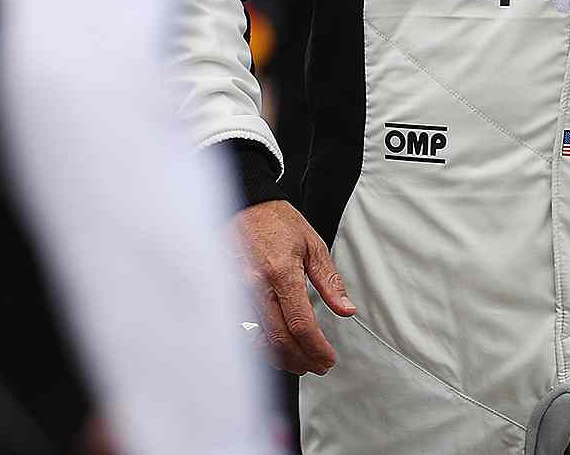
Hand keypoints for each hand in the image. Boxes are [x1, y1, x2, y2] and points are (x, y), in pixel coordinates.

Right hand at [234, 199, 355, 375]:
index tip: (328, 358)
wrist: (244, 204)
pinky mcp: (224, 295)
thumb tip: (345, 309)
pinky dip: (260, 347)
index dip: (316, 348)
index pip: (300, 323)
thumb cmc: (277, 221)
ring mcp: (235, 292)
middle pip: (279, 339)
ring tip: (300, 361)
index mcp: (281, 272)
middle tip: (318, 365)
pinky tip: (275, 349)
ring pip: (257, 340)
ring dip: (281, 358)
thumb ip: (329, 281)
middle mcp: (254, 285)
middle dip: (302, 359)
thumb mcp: (313, 245)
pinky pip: (241, 331)